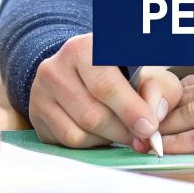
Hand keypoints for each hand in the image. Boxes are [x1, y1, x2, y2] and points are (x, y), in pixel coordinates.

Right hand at [27, 32, 179, 150]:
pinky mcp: (35, 113)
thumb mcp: (147, 74)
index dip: (129, 109)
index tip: (149, 129)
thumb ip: (158, 91)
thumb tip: (154, 117)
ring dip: (107, 140)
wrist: (81, 74)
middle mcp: (56, 66)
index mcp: (84, 48)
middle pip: (92, 114)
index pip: (105, 84)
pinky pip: (66, 142)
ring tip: (122, 133)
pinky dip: (90, 144)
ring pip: (79, 133)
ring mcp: (40, 91)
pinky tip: (101, 134)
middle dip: (122, 132)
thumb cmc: (122, 74)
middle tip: (142, 140)